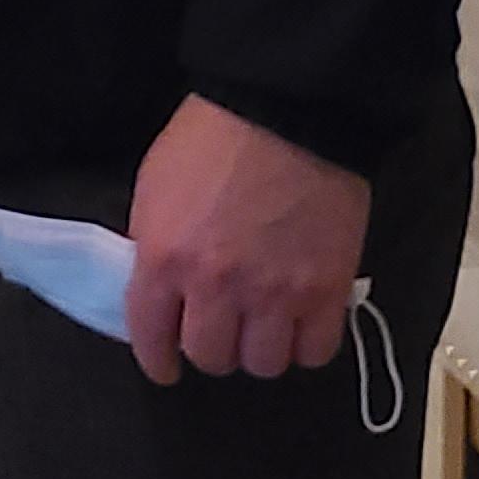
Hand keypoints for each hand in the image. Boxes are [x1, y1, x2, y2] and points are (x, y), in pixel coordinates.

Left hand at [122, 93, 369, 386]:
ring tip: (263, 327)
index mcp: (164, 260)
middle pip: (212, 357)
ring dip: (259, 349)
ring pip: (264, 364)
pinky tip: (300, 325)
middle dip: (211, 347)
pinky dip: (306, 345)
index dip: (158, 360)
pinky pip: (316, 352)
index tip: (165, 366)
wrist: (286, 111)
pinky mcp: (327, 290)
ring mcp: (276, 293)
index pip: (151, 337)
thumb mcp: (155, 189)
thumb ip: (154, 246)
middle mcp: (217, 287)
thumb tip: (158, 289)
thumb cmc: (211, 139)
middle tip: (220, 328)